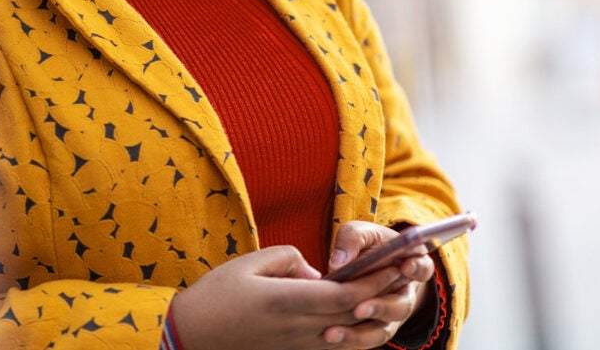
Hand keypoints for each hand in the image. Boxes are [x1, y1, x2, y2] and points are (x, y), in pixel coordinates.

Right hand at [168, 244, 409, 349]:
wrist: (192, 336)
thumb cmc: (216, 296)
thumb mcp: (249, 263)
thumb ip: (288, 259)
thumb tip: (315, 272)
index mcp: (288, 301)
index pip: (345, 294)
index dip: (374, 280)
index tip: (394, 262)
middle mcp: (299, 327)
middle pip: (354, 313)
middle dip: (383, 292)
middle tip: (407, 273)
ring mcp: (297, 344)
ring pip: (349, 333)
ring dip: (374, 313)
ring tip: (393, 293)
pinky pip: (334, 344)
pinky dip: (355, 331)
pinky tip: (362, 316)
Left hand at [323, 221, 435, 347]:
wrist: (359, 264)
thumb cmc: (364, 245)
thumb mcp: (359, 233)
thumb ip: (352, 240)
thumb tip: (337, 262)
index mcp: (410, 265)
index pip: (422, 268)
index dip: (416, 268)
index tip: (405, 265)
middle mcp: (404, 295)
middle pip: (401, 306)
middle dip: (380, 308)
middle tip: (358, 309)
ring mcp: (390, 315)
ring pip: (383, 330)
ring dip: (359, 334)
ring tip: (333, 333)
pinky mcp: (374, 328)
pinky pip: (365, 340)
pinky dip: (348, 341)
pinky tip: (328, 338)